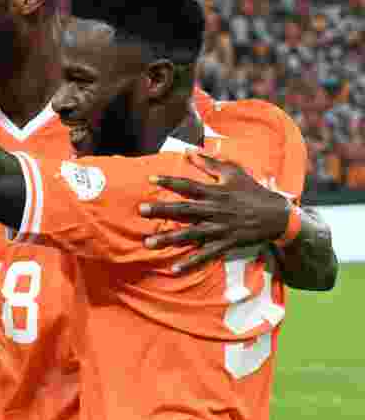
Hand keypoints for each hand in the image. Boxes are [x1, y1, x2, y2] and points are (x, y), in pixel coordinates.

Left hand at [140, 151, 289, 272]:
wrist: (277, 216)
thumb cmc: (252, 191)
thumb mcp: (234, 173)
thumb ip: (209, 163)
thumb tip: (189, 150)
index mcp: (215, 192)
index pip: (188, 185)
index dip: (170, 181)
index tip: (150, 179)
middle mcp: (215, 211)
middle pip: (184, 210)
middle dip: (162, 210)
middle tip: (141, 210)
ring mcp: (220, 229)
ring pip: (190, 234)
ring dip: (169, 239)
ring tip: (148, 243)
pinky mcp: (226, 244)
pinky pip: (206, 255)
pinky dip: (191, 262)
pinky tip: (175, 269)